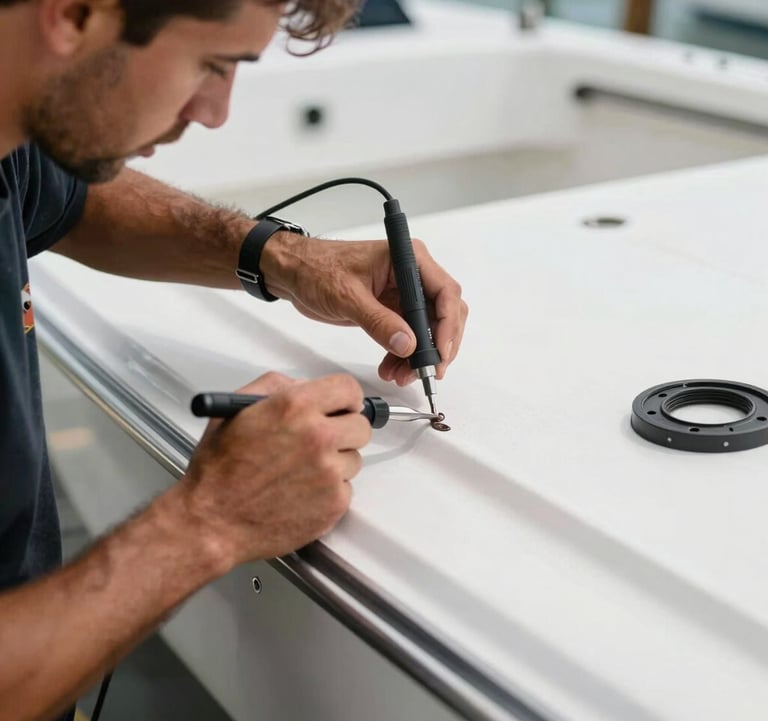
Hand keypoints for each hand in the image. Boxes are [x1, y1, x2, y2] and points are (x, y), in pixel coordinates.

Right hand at [180, 372, 370, 565]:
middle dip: (343, 430)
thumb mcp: (236, 409)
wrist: (211, 522)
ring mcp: (330, 472)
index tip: (341, 407)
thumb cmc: (218, 471)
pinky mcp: (335, 502)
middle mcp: (318, 437)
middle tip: (321, 441)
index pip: (348, 389)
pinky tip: (300, 492)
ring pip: (354, 459)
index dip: (345, 398)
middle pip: (361, 425)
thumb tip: (304, 386)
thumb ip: (276, 387)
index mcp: (295, 407)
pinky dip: (328, 491)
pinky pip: (345, 488)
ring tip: (299, 471)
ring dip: (335, 462)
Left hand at [261, 234, 467, 386]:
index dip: (447, 326)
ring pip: (428, 328)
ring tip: (402, 376)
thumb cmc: (316, 269)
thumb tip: (407, 344)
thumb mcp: (347, 296)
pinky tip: (393, 368)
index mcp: (407, 258)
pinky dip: (405, 355)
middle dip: (438, 345)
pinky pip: (410, 335)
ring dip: (420, 355)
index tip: (439, 354)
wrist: (294, 273)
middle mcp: (411, 274)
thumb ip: (379, 321)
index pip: (445, 292)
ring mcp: (403, 292)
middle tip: (427, 373)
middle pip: (444, 312)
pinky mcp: (392, 309)